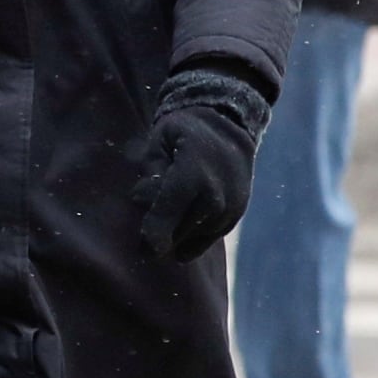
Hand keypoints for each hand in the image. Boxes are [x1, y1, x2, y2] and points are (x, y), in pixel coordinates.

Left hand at [132, 71, 266, 262]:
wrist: (230, 129)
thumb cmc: (184, 134)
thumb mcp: (159, 141)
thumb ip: (150, 172)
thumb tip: (144, 203)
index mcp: (194, 173)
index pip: (170, 210)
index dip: (155, 233)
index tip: (145, 248)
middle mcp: (217, 196)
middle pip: (176, 232)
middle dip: (157, 226)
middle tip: (154, 200)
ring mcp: (229, 211)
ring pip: (188, 240)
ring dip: (173, 230)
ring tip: (174, 200)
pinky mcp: (233, 219)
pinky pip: (203, 241)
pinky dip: (188, 235)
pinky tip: (182, 217)